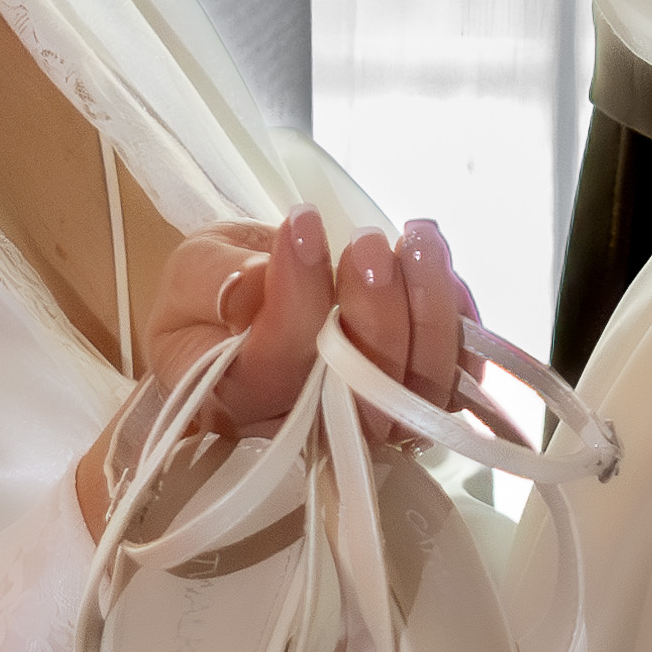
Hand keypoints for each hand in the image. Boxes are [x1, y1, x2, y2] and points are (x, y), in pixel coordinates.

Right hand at [79, 214, 480, 533]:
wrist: (253, 312)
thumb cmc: (213, 298)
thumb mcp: (192, 273)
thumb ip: (215, 281)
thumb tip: (256, 286)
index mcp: (234, 399)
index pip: (275, 367)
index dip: (297, 298)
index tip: (301, 223)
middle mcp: (306, 429)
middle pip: (358, 394)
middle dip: (376, 310)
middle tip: (366, 241)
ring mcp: (367, 423)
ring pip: (418, 389)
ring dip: (428, 309)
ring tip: (417, 238)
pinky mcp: (413, 402)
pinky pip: (457, 379)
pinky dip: (459, 323)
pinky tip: (440, 271)